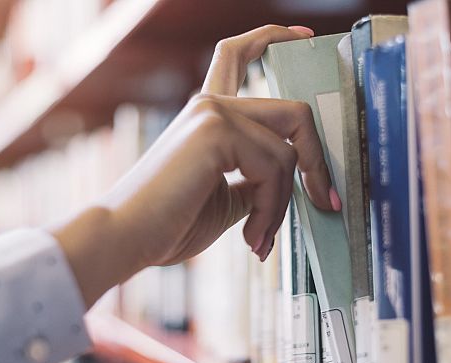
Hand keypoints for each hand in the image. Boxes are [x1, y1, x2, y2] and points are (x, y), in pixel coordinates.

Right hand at [53, 25, 337, 306]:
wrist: (126, 239)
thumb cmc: (168, 225)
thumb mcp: (228, 199)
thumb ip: (259, 180)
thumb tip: (298, 184)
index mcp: (207, 114)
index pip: (239, 54)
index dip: (275, 38)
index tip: (306, 37)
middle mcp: (210, 104)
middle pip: (294, 112)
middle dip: (317, 161)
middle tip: (324, 201)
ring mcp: (213, 113)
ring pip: (289, 150)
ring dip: (284, 204)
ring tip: (260, 237)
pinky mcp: (216, 130)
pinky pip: (275, 168)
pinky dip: (273, 209)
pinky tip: (251, 236)